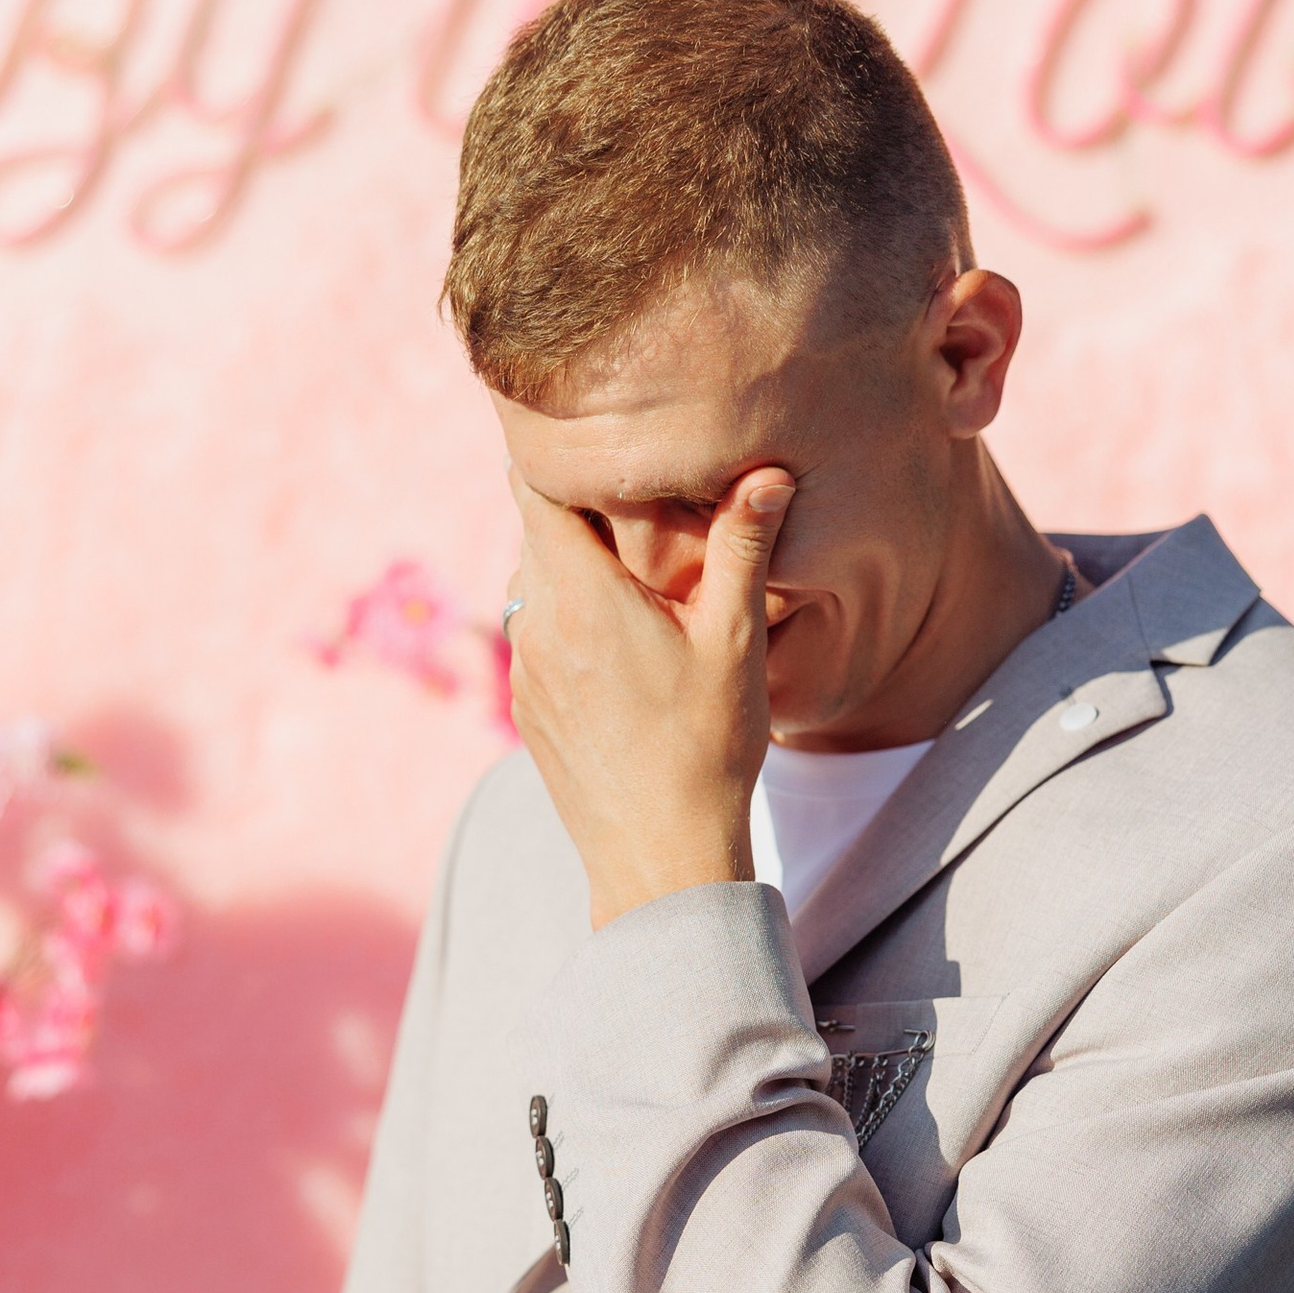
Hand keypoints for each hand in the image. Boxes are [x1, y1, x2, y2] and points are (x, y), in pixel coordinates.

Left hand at [505, 463, 794, 926]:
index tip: (598, 433)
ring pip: (535, 582)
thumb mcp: (734, 641)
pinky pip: (538, 633)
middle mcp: (536, 623)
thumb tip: (769, 471)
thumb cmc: (706, 749)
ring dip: (575, 566)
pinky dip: (569, 617)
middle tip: (636, 495)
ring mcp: (524, 668)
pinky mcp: (527, 705)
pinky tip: (623, 640)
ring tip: (636, 570)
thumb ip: (743, 548)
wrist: (659, 859)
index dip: (561, 450)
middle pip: (536, 530)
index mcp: (579, 595)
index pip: (536, 484)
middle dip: (580, 507)